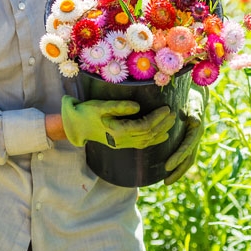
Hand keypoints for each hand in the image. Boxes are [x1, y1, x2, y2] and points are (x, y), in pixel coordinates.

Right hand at [61, 96, 175, 149]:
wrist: (76, 125)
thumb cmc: (87, 112)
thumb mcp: (101, 105)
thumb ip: (120, 106)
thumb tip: (138, 106)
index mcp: (118, 131)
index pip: (144, 126)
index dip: (157, 118)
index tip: (167, 108)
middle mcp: (122, 140)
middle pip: (148, 135)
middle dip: (163, 124)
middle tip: (174, 113)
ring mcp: (122, 144)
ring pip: (147, 141)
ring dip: (161, 132)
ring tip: (171, 122)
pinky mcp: (122, 144)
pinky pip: (142, 144)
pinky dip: (154, 140)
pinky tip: (163, 135)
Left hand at [163, 87, 208, 184]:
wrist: (197, 94)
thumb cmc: (192, 97)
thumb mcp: (193, 102)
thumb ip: (194, 111)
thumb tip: (194, 121)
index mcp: (196, 130)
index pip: (187, 147)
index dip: (177, 157)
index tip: (167, 166)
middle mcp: (196, 138)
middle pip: (188, 159)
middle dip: (177, 171)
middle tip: (165, 182)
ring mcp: (193, 140)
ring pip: (187, 160)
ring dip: (178, 172)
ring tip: (166, 182)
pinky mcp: (188, 140)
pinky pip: (184, 156)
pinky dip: (178, 165)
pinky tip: (167, 172)